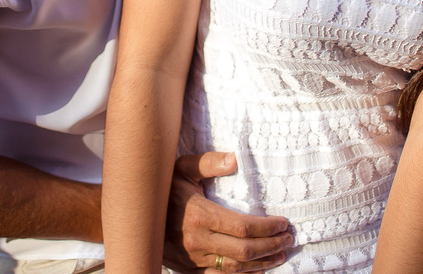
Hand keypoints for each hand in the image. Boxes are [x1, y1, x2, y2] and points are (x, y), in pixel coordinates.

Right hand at [163, 152, 292, 272]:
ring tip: (280, 254)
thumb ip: (208, 163)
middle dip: (271, 246)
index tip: (283, 223)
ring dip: (262, 263)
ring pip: (235, 268)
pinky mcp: (189, 269)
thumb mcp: (182, 168)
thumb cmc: (162, 188)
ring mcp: (193, 259)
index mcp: (199, 216)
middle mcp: (197, 241)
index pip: (244, 227)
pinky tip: (257, 268)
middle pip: (244, 251)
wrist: (134, 216)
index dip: (267, 228)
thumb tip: (234, 159)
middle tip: (288, 238)